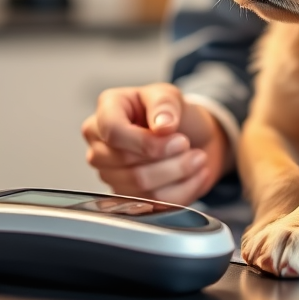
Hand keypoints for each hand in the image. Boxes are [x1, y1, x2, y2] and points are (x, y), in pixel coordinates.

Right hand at [81, 83, 232, 204]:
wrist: (187, 135)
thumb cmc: (170, 113)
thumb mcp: (169, 95)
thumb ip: (164, 105)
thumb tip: (162, 126)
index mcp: (106, 112)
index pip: (113, 131)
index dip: (146, 141)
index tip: (176, 136)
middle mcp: (100, 145)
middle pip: (127, 163)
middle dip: (168, 157)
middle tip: (189, 144)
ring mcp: (110, 175)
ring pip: (141, 186)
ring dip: (178, 173)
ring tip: (198, 158)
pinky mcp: (126, 199)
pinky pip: (154, 204)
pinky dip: (183, 190)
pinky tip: (195, 175)